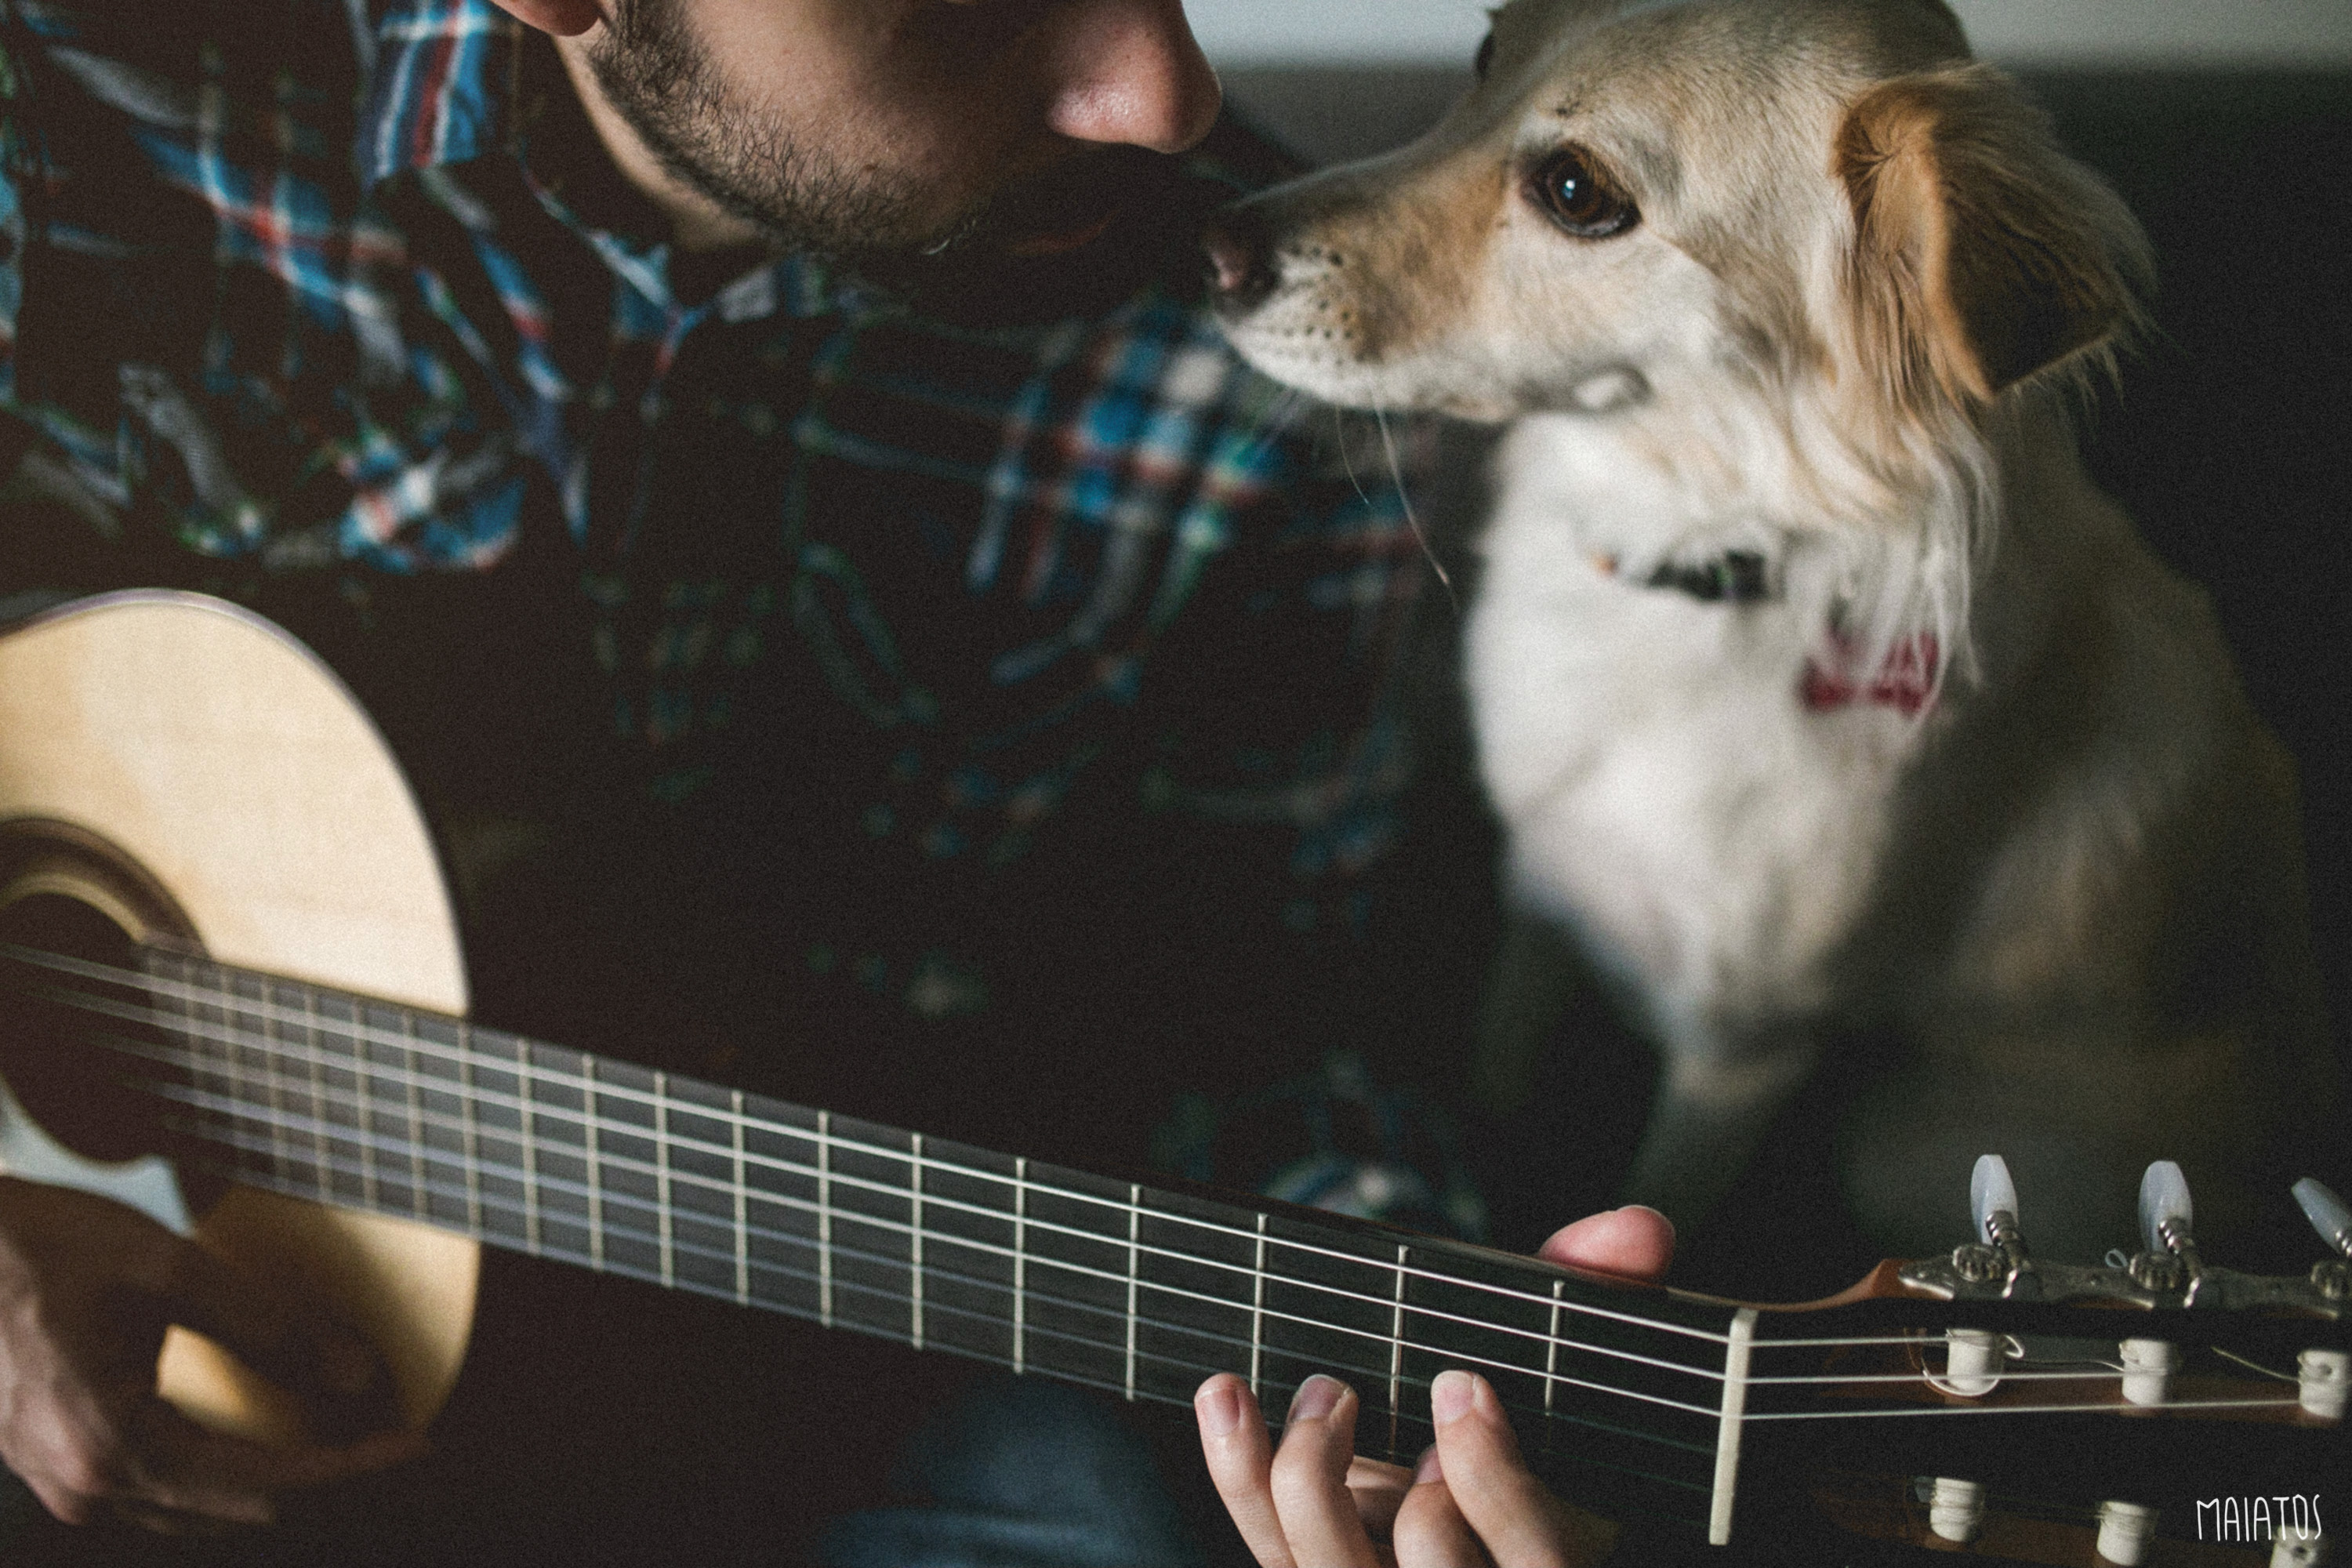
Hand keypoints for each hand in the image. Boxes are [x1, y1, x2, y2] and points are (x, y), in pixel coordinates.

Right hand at [0, 1177, 424, 1532]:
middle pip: (239, 1510)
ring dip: (282, 1479)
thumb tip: (354, 1375)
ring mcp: (69, 1483)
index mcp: (110, 1446)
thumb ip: (265, 1326)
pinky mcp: (66, 1464)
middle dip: (327, 1478)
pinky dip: (231, 1469)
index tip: (416, 1444)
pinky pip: (168, 1488)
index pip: (263, 1486)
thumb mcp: (166, 1271)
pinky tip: (278, 1436)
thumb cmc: (40, 1245)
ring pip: (203, 1508)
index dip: (350, 1469)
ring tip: (358, 1438)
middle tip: (403, 1440)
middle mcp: (86, 1486)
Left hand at [1195, 1206, 1674, 1566]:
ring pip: (1323, 1566)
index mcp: (1556, 1550)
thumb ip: (1601, 1291)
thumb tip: (1641, 1227)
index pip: (1538, 1555)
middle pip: (1427, 1565)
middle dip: (1405, 1484)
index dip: (1497, 1485)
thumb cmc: (1518, 1404)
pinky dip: (1237, 1466)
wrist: (1444, 1456)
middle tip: (1386, 1401)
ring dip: (1307, 1468)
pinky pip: (1263, 1542)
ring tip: (1322, 1389)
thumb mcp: (1564, 1357)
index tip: (1462, 1387)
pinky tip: (1227, 1393)